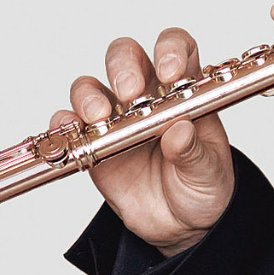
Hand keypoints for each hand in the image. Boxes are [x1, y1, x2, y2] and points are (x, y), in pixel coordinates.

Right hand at [52, 28, 233, 256]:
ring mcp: (116, 117)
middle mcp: (147, 95)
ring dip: (90, 95)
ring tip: (100, 116)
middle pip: (127, 56)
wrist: (179, 225)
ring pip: (91, 86)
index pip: (178, 48)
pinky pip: (68, 124)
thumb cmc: (201, 185)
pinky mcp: (92, 144)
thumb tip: (181, 129)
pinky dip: (64, 124)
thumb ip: (195, 152)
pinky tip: (73, 133)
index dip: (171, 49)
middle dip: (124, 66)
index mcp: (184, 89)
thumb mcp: (209, 171)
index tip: (171, 71)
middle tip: (130, 93)